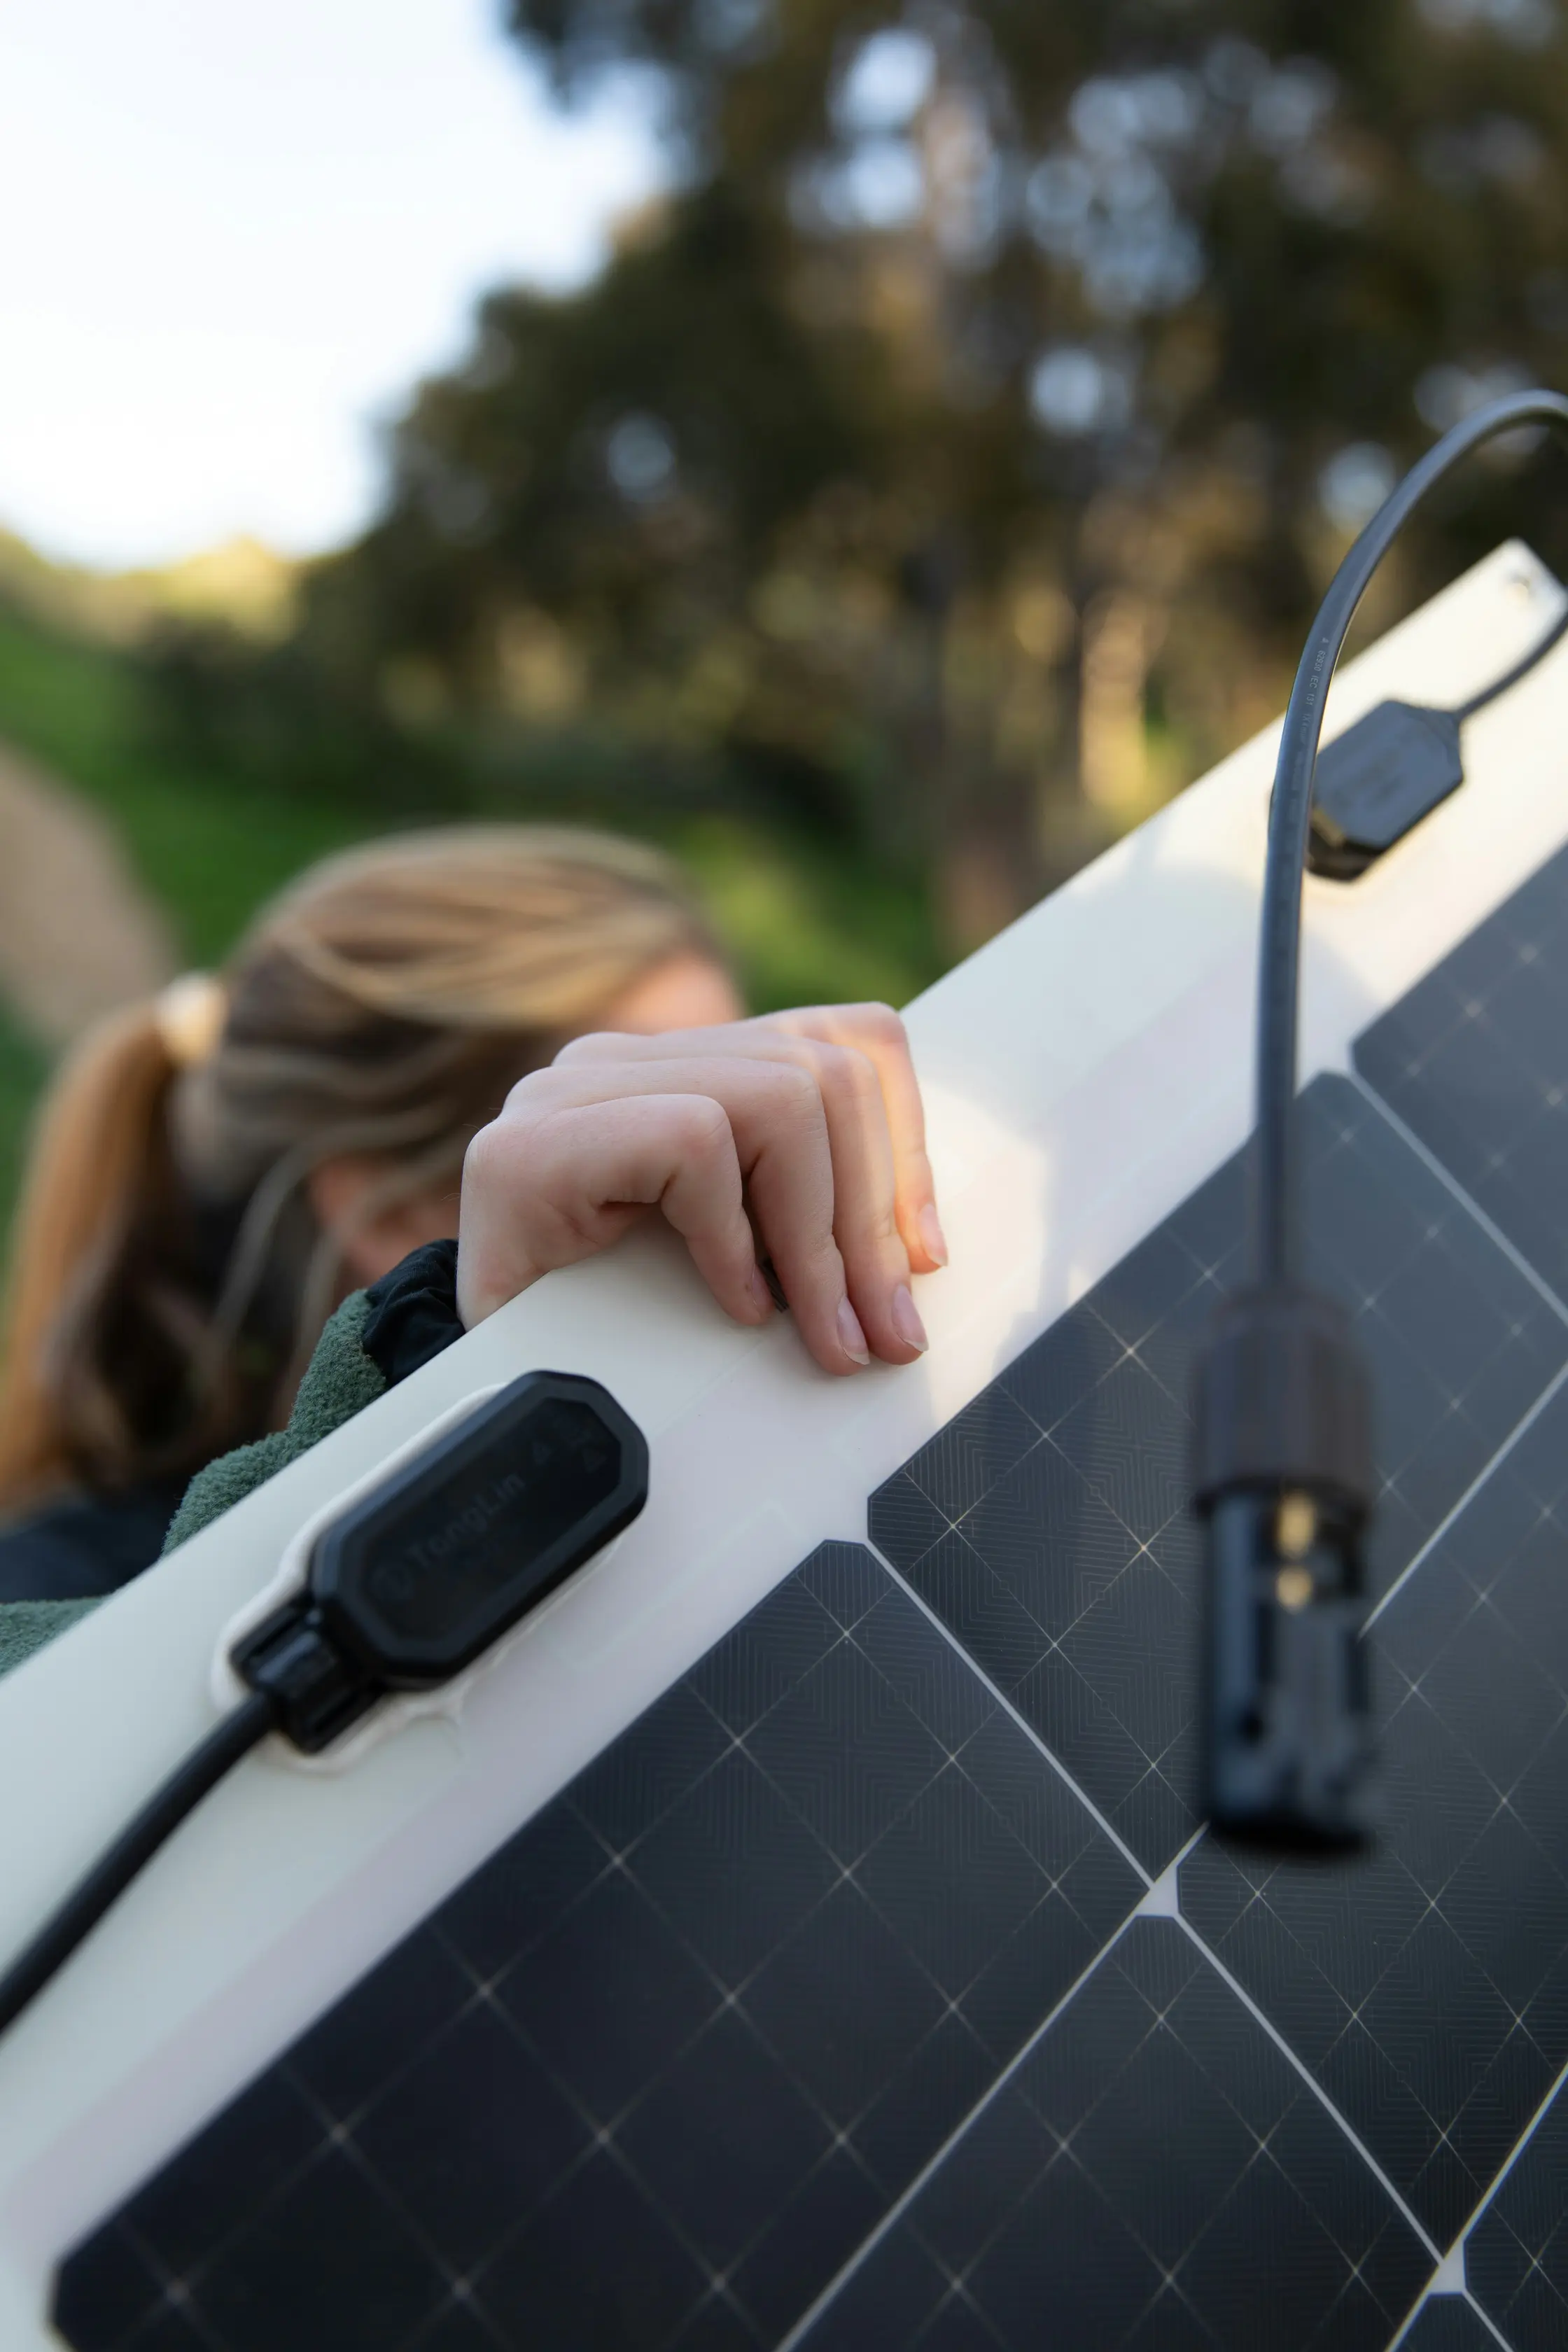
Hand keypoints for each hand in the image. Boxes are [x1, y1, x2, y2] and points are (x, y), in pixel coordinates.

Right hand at [456, 1003, 946, 1374]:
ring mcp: (571, 1091)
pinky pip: (694, 1143)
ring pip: (779, 1099)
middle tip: (882, 1332)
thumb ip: (804, 1213)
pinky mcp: (530, 1146)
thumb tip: (921, 1247)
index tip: (922, 1259)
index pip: (845, 1040)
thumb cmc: (611, 1335)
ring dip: (819, 1238)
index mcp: (686, 1068)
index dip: (906, 1146)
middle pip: (826, 1072)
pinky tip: (732, 1305)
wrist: (475, 1399)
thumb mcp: (739, 1260)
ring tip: (819, 1331)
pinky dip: (732, 1237)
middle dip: (875, 1215)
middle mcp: (625, 1059)